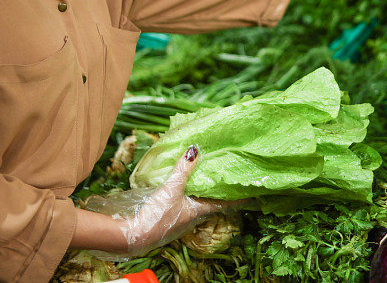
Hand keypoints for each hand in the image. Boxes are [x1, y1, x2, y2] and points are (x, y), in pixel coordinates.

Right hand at [120, 145, 244, 255]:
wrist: (135, 235)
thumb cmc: (157, 215)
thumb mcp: (171, 188)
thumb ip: (183, 170)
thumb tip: (195, 150)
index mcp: (200, 210)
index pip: (225, 203)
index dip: (238, 198)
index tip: (252, 192)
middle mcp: (194, 216)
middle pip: (213, 202)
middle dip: (221, 192)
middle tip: (229, 179)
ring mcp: (182, 219)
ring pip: (199, 204)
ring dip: (204, 193)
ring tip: (209, 179)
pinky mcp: (170, 219)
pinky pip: (186, 205)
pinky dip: (190, 195)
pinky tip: (185, 188)